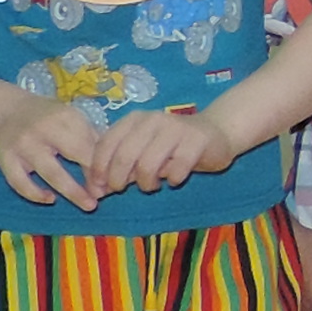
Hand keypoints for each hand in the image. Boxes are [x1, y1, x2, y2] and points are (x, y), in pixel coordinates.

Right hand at [0, 101, 107, 209]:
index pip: (88, 144)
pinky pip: (20, 183)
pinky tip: (50, 199)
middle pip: (73, 156)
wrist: (6, 112)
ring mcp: (22, 145)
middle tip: (105, 196)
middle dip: (91, 179)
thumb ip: (91, 139)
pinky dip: (35, 194)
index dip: (102, 166)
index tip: (113, 182)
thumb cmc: (47, 118)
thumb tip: (114, 166)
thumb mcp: (70, 119)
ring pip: (50, 173)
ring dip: (72, 192)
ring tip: (88, 205)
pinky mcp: (4, 159)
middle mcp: (42, 129)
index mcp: (63, 117)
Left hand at [91, 107, 229, 197]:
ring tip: (152, 186)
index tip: (99, 188)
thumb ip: (119, 168)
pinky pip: (176, 169)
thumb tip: (95, 191)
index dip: (98, 169)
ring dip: (146, 183)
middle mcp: (153, 120)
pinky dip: (172, 180)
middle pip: (124, 156)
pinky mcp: (197, 141)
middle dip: (118, 179)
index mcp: (134, 119)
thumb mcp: (142, 153)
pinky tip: (175, 180)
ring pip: (148, 165)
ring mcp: (175, 128)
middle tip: (122, 190)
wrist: (215, 134)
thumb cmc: (172, 147)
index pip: (106, 144)